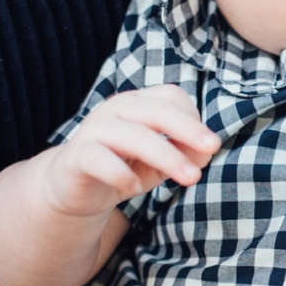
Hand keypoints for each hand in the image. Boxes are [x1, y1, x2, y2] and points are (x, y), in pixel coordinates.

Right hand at [47, 85, 216, 217]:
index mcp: (137, 103)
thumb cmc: (122, 169)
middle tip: (212, 148)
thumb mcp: (159, 163)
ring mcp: (94, 130)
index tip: (207, 146)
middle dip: (188, 130)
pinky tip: (136, 188)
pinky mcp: (76, 157)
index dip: (193, 119)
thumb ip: (182, 155)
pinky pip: (99, 158)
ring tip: (191, 178)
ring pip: (133, 135)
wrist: (72, 189)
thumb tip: (207, 151)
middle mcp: (115, 109)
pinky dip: (120, 173)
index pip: (171, 96)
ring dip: (166, 156)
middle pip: (156, 111)